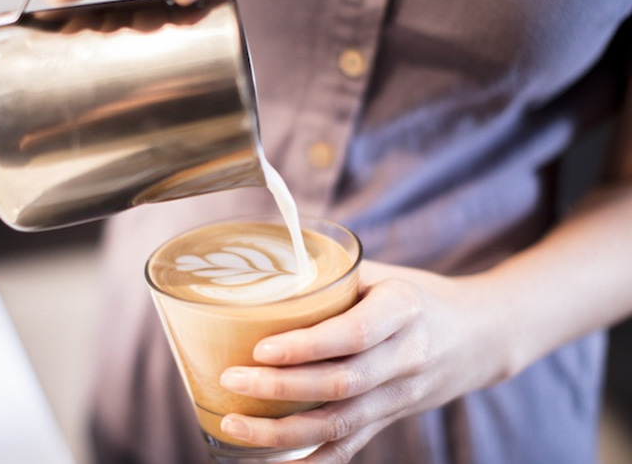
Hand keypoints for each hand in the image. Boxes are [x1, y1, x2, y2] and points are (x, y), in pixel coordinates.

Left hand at [217, 261, 513, 462]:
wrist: (479, 336)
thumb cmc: (418, 296)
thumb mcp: (383, 274)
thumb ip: (331, 273)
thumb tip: (263, 267)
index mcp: (404, 310)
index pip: (356, 333)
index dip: (308, 345)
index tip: (260, 347)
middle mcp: (405, 358)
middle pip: (341, 384)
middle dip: (281, 388)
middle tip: (232, 380)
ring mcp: (399, 396)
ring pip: (340, 424)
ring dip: (283, 432)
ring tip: (234, 424)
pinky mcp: (390, 420)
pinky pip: (349, 449)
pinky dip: (309, 462)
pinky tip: (267, 463)